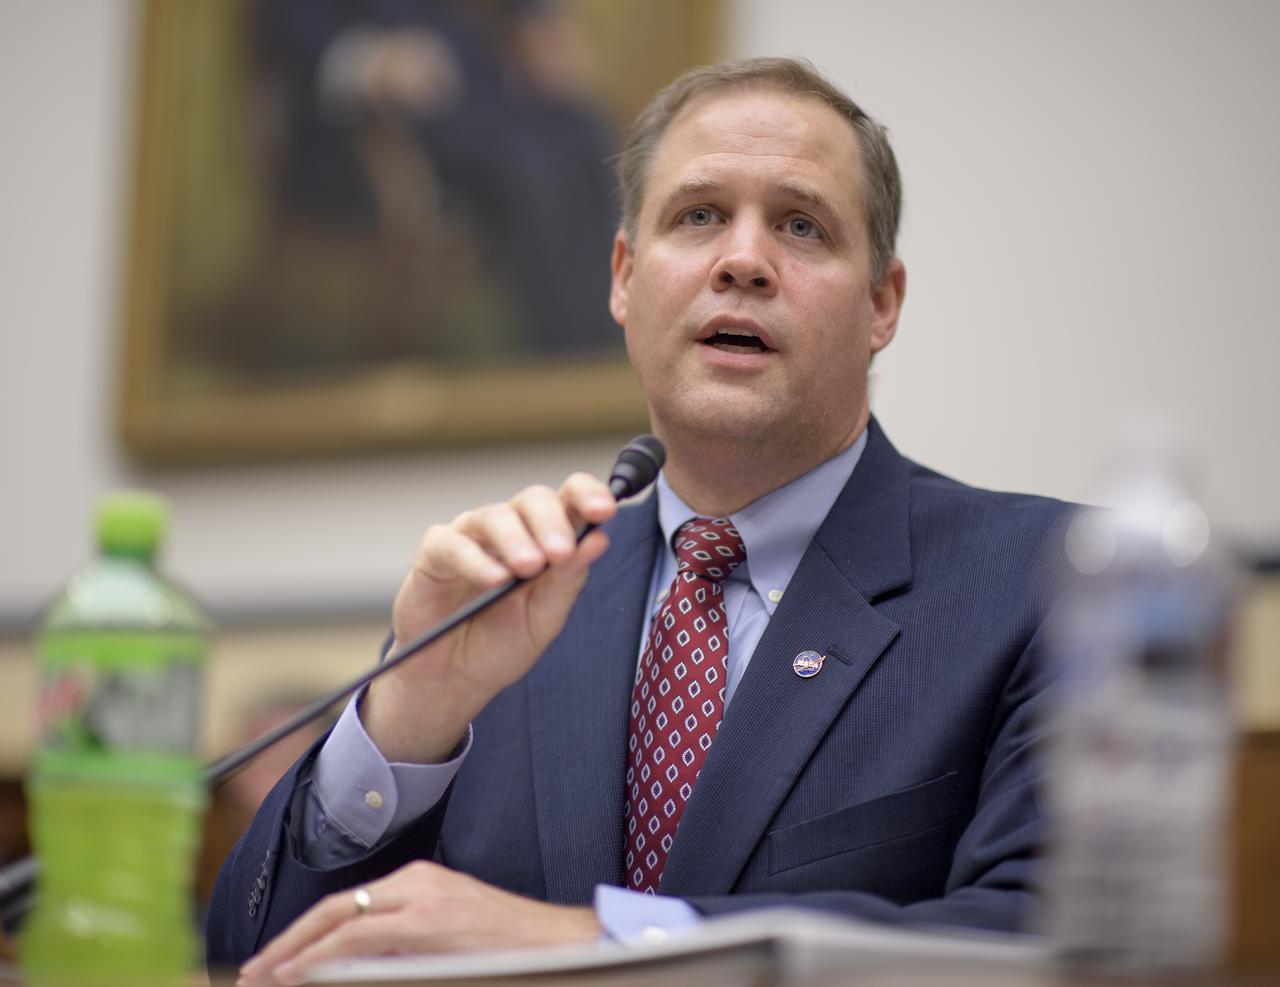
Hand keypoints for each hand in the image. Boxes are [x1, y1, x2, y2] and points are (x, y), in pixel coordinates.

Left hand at [236, 861, 600, 985]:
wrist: (560, 943)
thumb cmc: (509, 947)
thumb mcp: (449, 936)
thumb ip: (405, 943)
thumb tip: (357, 967)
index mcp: (420, 881)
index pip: (348, 905)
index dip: (305, 934)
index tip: (275, 961)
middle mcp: (416, 881)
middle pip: (335, 907)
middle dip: (287, 942)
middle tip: (253, 972)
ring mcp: (423, 899)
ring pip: (341, 919)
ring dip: (296, 951)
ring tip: (266, 976)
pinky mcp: (429, 921)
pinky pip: (360, 938)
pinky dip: (324, 957)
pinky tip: (300, 974)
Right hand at [364, 473, 616, 761]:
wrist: (454, 678)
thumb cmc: (502, 643)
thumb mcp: (545, 617)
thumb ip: (569, 579)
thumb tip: (598, 539)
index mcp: (546, 537)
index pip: (570, 499)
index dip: (588, 495)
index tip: (604, 510)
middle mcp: (511, 529)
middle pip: (534, 499)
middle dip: (552, 522)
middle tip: (560, 552)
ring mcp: (471, 536)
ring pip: (495, 516)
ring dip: (516, 540)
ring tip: (529, 567)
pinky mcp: (435, 553)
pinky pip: (454, 544)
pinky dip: (475, 560)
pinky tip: (493, 579)